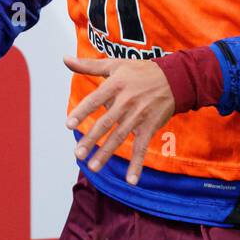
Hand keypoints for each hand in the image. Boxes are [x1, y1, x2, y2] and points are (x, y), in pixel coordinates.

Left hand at [65, 56, 174, 185]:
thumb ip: (88, 65)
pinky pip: (142, 148)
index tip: (69, 124)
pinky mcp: (150, 127)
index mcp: (116, 84)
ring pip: (120, 137)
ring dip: (107, 153)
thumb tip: (65, 59)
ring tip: (93, 166)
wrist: (174, 79)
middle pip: (106, 122)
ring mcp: (139, 115)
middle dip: (92, 139)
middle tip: (78, 154)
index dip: (83, 111)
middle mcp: (127, 101)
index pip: (95, 100)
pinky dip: (137, 164)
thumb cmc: (140, 70)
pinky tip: (130, 180)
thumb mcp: (115, 64)